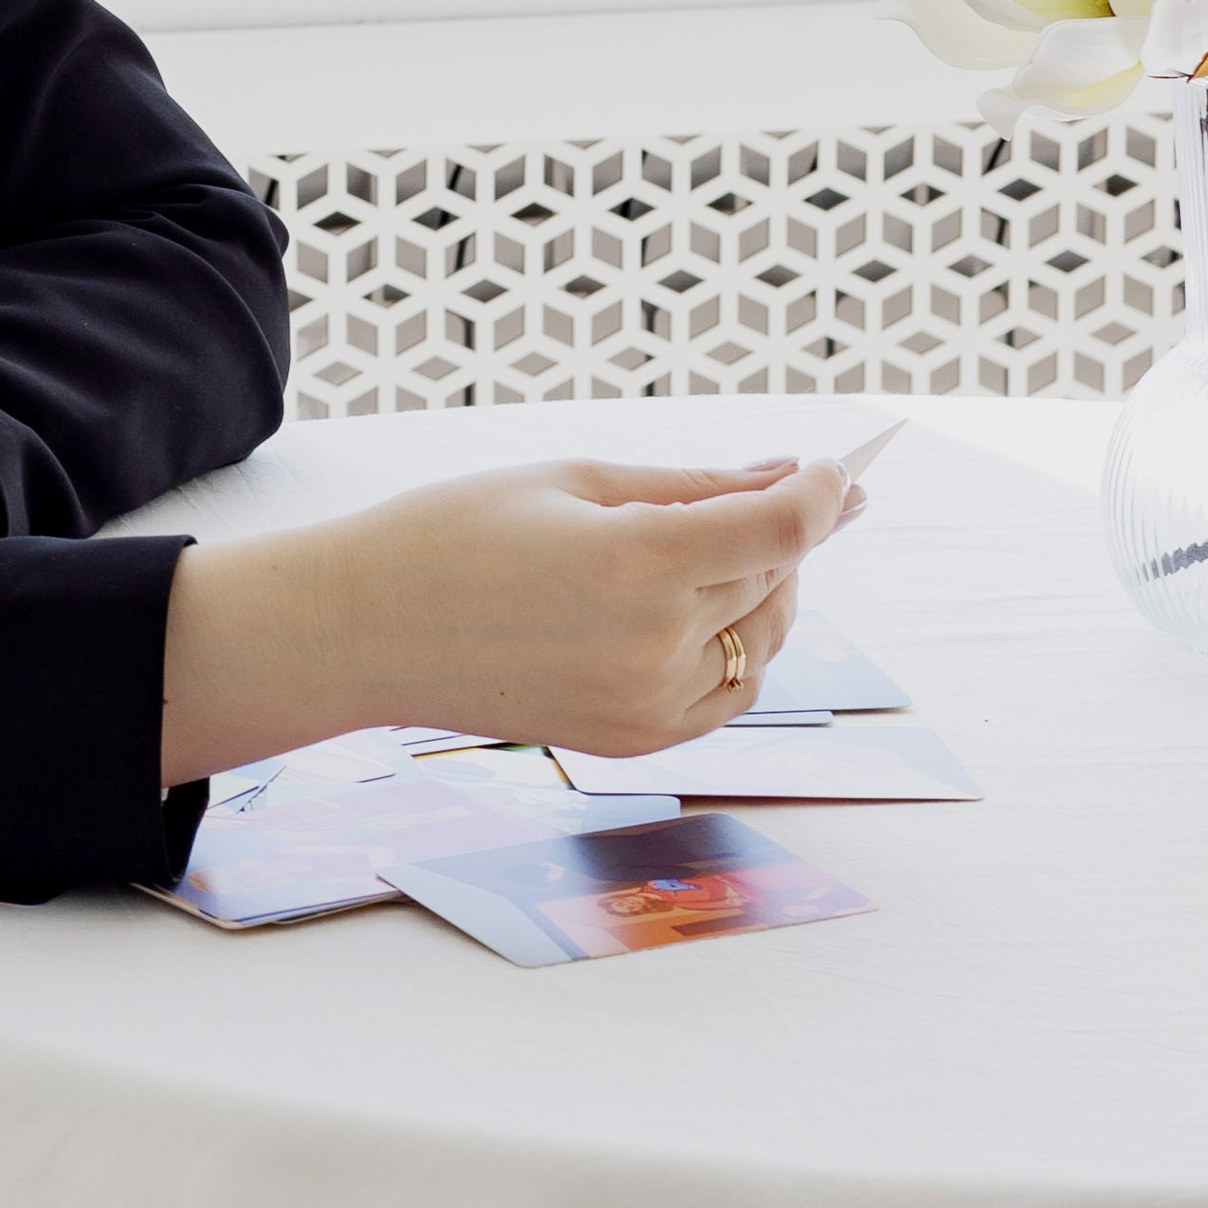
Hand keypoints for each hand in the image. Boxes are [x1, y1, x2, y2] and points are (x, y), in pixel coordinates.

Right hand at [160, 454, 860, 784]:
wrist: (370, 630)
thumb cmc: (458, 532)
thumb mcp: (576, 481)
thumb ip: (692, 485)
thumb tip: (785, 476)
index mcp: (637, 564)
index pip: (779, 528)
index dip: (821, 492)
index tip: (837, 466)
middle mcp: (655, 646)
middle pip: (774, 577)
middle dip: (785, 530)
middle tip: (777, 486)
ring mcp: (649, 704)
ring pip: (762, 639)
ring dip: (763, 587)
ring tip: (720, 543)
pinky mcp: (637, 741)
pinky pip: (728, 690)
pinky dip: (736, 645)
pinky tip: (700, 604)